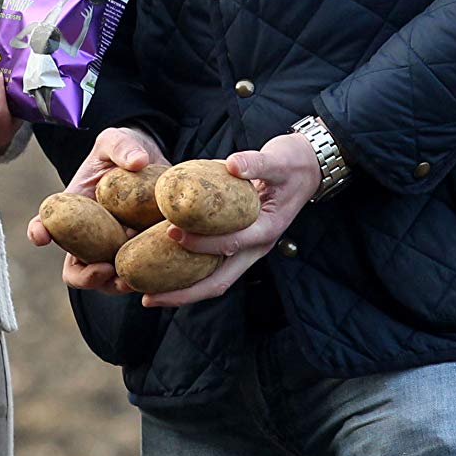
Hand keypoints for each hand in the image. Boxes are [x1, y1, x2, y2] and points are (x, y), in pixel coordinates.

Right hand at [26, 126, 168, 295]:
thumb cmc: (126, 150)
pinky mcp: (142, 256)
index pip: (47, 224)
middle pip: (76, 269)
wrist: (154, 163)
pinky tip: (160, 275)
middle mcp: (90, 237)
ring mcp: (115, 250)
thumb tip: (137, 162)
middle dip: (86, 276)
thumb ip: (122, 146)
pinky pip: (140, 277)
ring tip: (132, 280)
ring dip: (116, 285)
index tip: (41, 235)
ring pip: (108, 282)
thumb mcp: (118, 141)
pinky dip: (146, 281)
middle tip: (104, 269)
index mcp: (74, 210)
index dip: (40, 231)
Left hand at [140, 133, 321, 307]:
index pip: (231, 243)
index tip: (171, 233)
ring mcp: (247, 252)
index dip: (201, 243)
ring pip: (214, 282)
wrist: (308, 170)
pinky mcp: (238, 246)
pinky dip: (189, 275)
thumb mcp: (278, 159)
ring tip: (147, 295)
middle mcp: (256, 248)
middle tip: (146, 297)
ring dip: (182, 292)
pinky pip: (213, 269)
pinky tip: (163, 273)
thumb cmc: (291, 164)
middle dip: (183, 293)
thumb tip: (232, 164)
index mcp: (266, 230)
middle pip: (218, 283)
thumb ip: (256, 162)